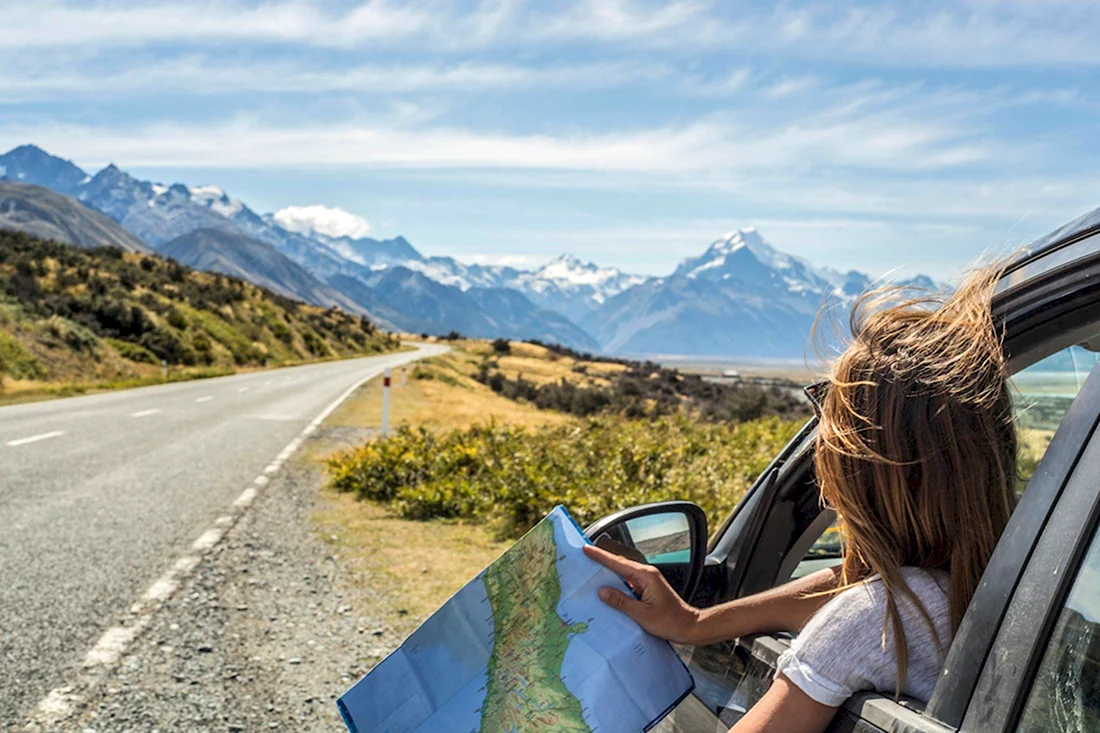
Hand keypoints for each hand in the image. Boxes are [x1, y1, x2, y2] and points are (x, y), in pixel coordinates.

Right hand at [582, 543, 700, 644]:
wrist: (689, 626)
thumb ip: (621, 602)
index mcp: (645, 576)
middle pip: (619, 565)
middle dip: (601, 560)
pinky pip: (627, 583)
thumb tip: (602, 592)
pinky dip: (616, 584)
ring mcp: (647, 581)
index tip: (586, 549)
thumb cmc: (670, 621)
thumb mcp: (642, 614)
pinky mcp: (646, 589)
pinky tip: (607, 590)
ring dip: (607, 573)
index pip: (618, 563)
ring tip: (590, 572)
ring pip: (622, 574)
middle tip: (584, 556)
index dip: (600, 556)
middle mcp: (646, 575)